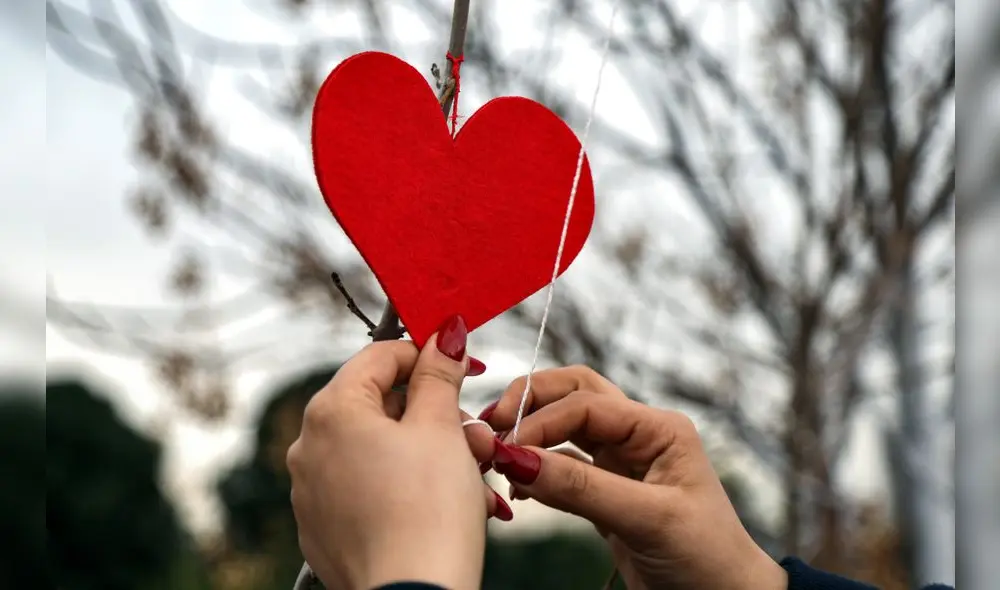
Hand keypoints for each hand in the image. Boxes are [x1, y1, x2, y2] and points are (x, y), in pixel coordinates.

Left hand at [287, 315, 501, 589]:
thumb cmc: (428, 511)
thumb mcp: (441, 428)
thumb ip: (439, 374)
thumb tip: (444, 333)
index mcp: (332, 410)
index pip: (381, 355)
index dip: (429, 353)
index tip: (465, 362)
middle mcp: (308, 446)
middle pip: (382, 406)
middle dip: (437, 416)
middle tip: (479, 437)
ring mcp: (312, 491)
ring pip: (380, 450)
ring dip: (430, 453)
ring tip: (474, 477)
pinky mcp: (323, 528)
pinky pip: (369, 488)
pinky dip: (406, 486)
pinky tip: (445, 505)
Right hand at [480, 366, 787, 589]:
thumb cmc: (706, 556)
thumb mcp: (646, 518)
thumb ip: (581, 487)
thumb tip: (516, 459)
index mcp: (658, 427)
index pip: (586, 403)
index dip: (541, 421)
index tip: (505, 448)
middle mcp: (638, 435)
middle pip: (572, 394)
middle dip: (530, 404)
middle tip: (492, 425)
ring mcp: (620, 462)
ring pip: (563, 427)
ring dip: (530, 436)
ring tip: (497, 457)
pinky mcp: (605, 490)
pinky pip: (561, 467)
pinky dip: (536, 471)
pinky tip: (518, 488)